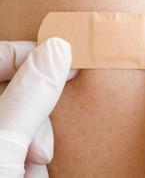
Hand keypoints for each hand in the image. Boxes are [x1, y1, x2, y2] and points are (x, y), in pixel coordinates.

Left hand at [0, 38, 75, 177]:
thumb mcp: (2, 148)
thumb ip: (28, 97)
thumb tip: (57, 51)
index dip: (30, 54)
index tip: (66, 60)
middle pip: (15, 90)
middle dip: (37, 117)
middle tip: (42, 149)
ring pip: (24, 119)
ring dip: (37, 143)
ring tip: (33, 170)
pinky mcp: (2, 151)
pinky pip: (22, 141)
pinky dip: (32, 158)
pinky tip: (29, 175)